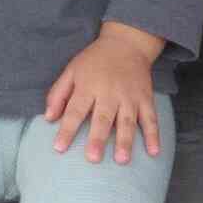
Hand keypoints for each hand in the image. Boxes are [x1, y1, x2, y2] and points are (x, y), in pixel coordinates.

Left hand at [44, 21, 163, 160]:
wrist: (127, 43)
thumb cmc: (95, 60)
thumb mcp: (72, 70)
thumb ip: (58, 94)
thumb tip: (49, 118)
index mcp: (88, 86)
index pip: (75, 110)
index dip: (67, 129)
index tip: (59, 148)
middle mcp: (109, 93)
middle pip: (103, 118)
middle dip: (98, 138)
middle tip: (93, 158)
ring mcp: (130, 97)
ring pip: (127, 121)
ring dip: (125, 141)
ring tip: (122, 160)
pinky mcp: (145, 98)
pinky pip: (150, 119)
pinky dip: (153, 135)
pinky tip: (154, 152)